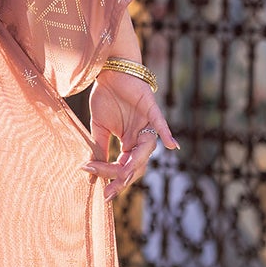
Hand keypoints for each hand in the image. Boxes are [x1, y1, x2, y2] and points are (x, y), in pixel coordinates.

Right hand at [81, 69, 178, 201]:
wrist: (111, 72)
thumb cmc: (106, 97)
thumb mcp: (99, 127)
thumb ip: (100, 147)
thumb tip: (92, 170)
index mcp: (129, 143)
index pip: (125, 167)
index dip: (114, 180)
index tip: (102, 193)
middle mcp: (141, 137)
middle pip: (136, 165)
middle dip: (123, 179)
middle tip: (109, 192)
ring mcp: (147, 125)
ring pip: (146, 150)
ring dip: (134, 163)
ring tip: (123, 175)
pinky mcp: (151, 110)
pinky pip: (161, 124)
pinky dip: (167, 134)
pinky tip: (173, 146)